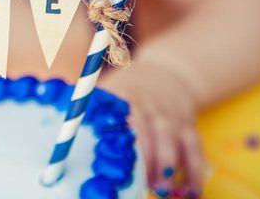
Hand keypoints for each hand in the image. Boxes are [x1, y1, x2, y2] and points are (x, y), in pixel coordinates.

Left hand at [100, 65, 205, 197]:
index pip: (126, 117)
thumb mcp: (108, 90)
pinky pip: (195, 151)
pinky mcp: (189, 127)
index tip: (117, 160)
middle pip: (152, 131)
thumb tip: (63, 129)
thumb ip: (90, 108)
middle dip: (149, 159)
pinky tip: (191, 192)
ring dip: (171, 167)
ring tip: (162, 191)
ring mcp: (172, 117)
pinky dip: (195, 172)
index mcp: (127, 97)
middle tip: (144, 184)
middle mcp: (151, 106)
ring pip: (175, 142)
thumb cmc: (126, 89)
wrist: (165, 73)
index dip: (125, 139)